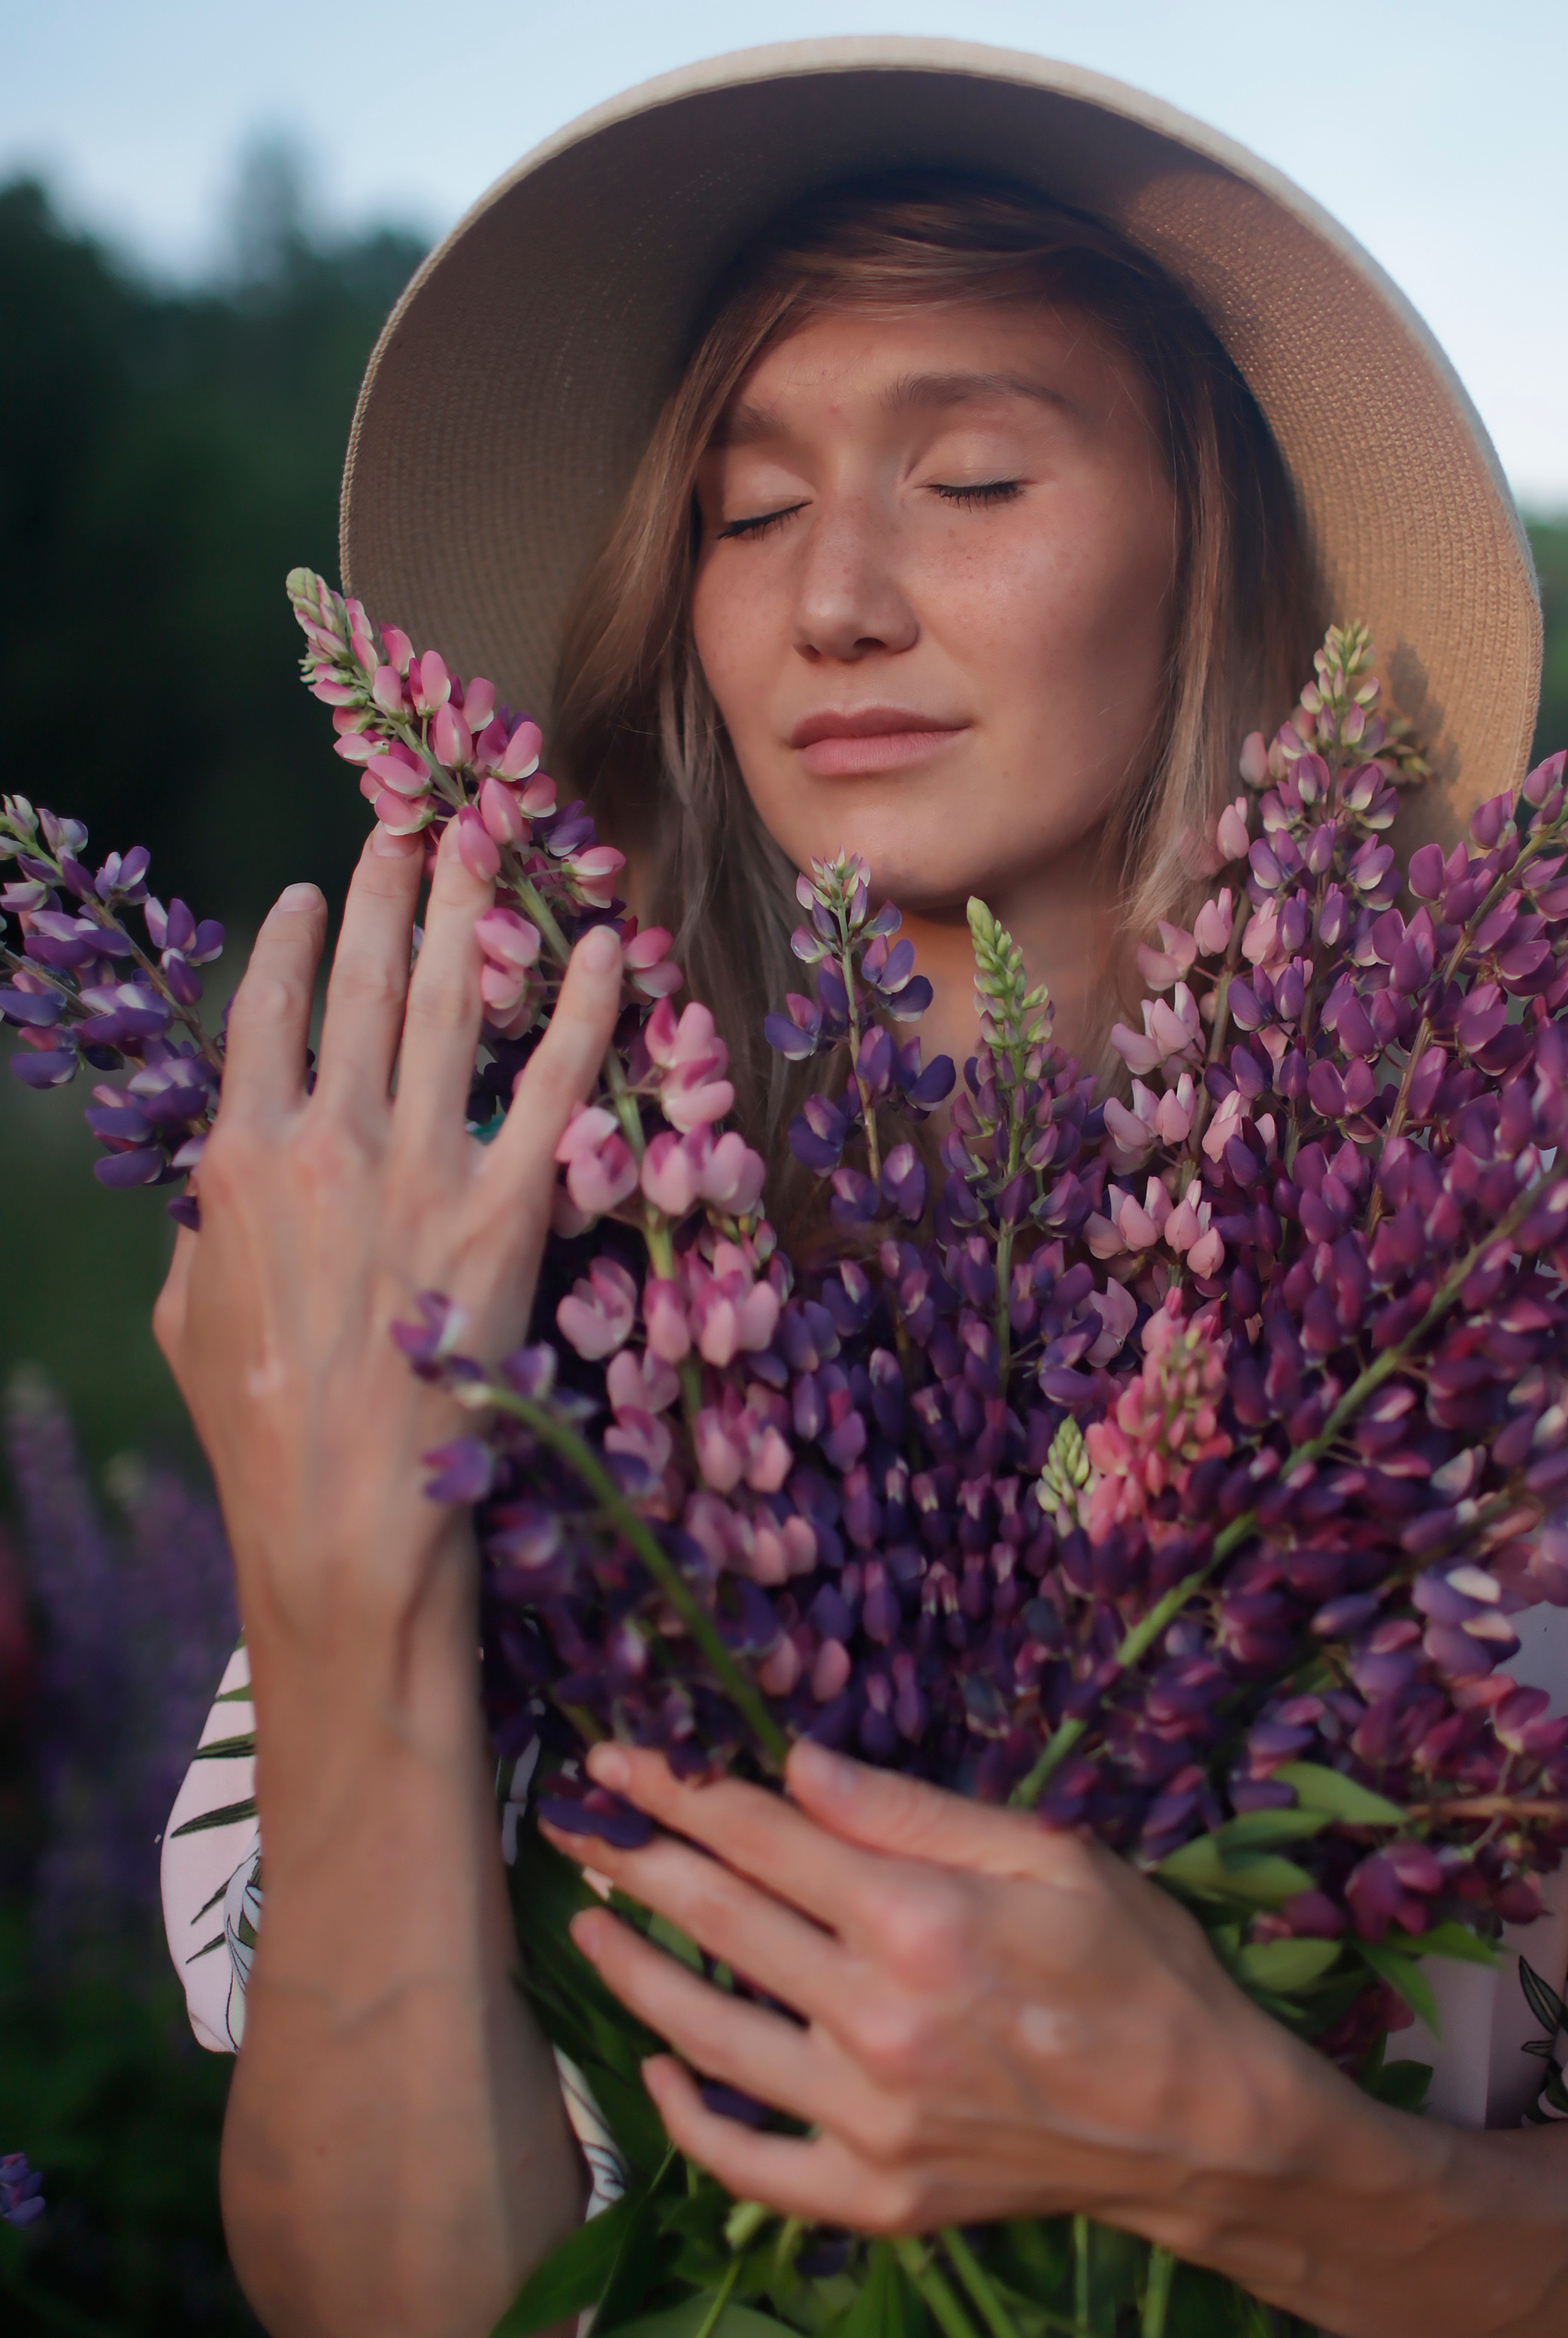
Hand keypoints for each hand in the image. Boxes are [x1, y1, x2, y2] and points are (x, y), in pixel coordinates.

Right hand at [153, 828, 625, 1655]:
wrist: (339, 1513)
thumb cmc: (256, 1431)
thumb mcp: (190, 1315)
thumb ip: (206, 1229)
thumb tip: (221, 1189)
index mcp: (239, 1159)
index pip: (266, 1014)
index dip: (296, 944)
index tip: (312, 897)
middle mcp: (330, 1143)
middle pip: (363, 983)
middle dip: (386, 891)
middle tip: (410, 824)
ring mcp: (424, 1171)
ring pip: (450, 1006)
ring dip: (469, 911)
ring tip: (485, 842)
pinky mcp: (509, 1211)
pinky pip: (559, 1084)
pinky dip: (586, 1006)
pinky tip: (608, 945)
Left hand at [541, 1740, 1341, 2243]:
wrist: (1203, 2127)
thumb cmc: (1139, 1968)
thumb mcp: (1049, 1853)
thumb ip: (915, 1812)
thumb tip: (797, 1764)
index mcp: (918, 1920)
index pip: (760, 1836)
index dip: (677, 1790)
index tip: (617, 1760)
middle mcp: (877, 2021)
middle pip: (719, 1921)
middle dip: (635, 1859)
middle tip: (574, 1823)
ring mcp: (870, 2122)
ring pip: (709, 2037)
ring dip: (634, 1973)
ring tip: (589, 1922)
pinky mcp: (878, 2200)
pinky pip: (752, 2166)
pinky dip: (691, 2120)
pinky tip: (659, 2071)